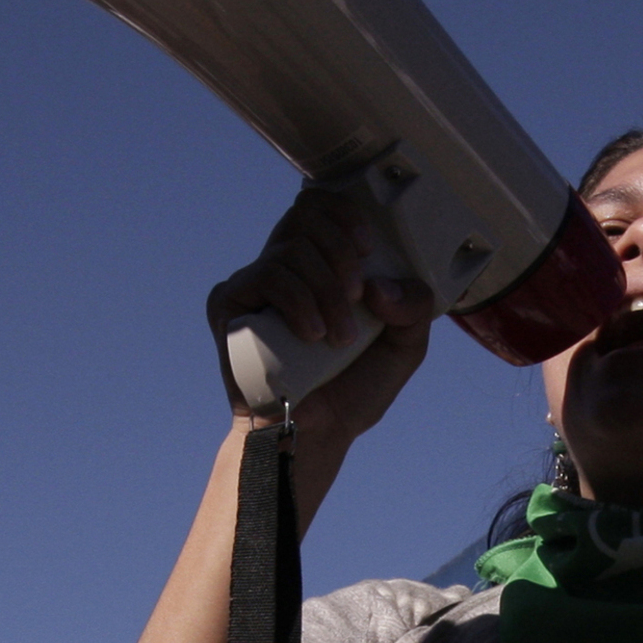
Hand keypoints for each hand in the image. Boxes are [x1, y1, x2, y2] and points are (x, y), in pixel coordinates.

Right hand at [207, 187, 435, 455]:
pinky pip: (267, 276)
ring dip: (326, 291)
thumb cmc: (353, 389)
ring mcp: (255, 282)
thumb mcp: (404, 345)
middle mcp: (286, 265)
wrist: (314, 434)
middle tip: (358, 297)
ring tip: (337, 338)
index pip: (322, 207)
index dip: (344, 213)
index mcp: (322, 264)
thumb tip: (381, 285)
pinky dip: (298, 302)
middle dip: (340, 252)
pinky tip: (311, 334)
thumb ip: (413, 308)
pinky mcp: (228, 302)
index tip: (369, 248)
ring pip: (292, 249)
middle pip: (305, 216)